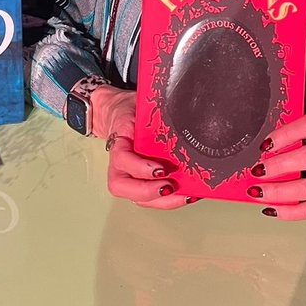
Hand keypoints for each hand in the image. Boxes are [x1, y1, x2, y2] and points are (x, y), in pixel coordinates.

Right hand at [91, 87, 188, 208]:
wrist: (118, 114)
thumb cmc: (129, 111)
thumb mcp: (138, 104)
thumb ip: (154, 108)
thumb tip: (179, 107)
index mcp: (119, 142)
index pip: (122, 159)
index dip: (140, 168)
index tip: (160, 170)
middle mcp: (120, 164)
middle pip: (125, 188)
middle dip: (150, 192)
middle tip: (171, 187)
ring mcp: (129, 175)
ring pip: (138, 198)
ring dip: (163, 201)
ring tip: (186, 195)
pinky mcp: (140, 181)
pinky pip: (150, 197)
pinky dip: (168, 200)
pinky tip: (186, 194)